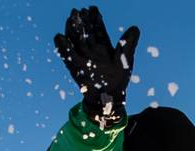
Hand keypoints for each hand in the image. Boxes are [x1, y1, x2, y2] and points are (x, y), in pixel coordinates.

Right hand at [53, 6, 139, 126]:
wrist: (109, 98)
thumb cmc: (119, 79)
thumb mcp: (125, 60)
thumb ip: (128, 43)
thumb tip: (135, 28)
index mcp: (104, 46)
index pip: (98, 29)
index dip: (95, 19)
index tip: (92, 8)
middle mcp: (92, 50)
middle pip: (85, 32)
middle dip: (82, 21)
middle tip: (78, 10)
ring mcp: (83, 57)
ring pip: (76, 40)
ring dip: (72, 30)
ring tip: (70, 19)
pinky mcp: (75, 67)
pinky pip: (67, 56)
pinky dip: (63, 47)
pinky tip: (59, 37)